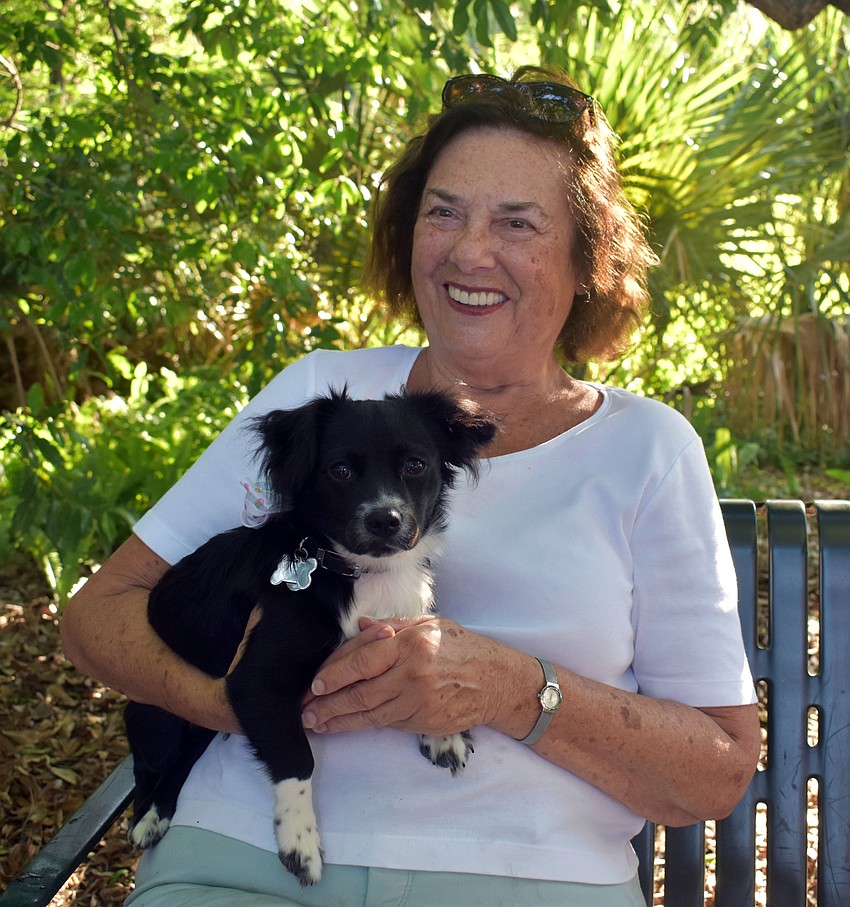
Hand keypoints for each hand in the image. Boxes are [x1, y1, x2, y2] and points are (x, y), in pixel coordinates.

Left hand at [301, 615, 505, 736]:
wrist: (498, 682)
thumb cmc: (463, 648)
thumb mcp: (430, 625)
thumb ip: (392, 625)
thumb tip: (358, 627)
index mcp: (411, 643)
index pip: (362, 660)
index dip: (334, 673)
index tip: (315, 683)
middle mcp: (412, 673)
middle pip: (359, 691)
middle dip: (327, 702)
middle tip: (304, 709)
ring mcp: (418, 701)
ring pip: (368, 714)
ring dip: (338, 720)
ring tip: (316, 723)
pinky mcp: (423, 722)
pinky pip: (387, 723)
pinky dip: (363, 725)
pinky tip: (346, 726)